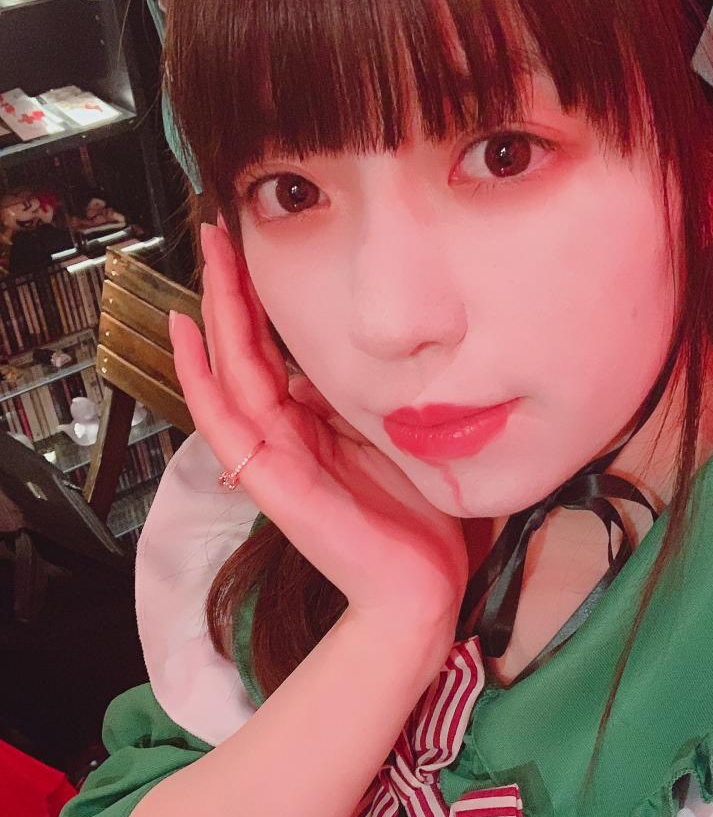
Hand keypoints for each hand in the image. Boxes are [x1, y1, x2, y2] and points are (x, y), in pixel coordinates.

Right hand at [170, 223, 468, 633]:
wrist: (422, 586)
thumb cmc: (414, 519)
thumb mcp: (388, 437)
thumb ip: (357, 402)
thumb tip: (340, 359)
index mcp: (311, 425)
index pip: (271, 350)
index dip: (258, 299)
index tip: (253, 247)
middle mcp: (285, 436)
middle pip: (243, 350)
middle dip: (230, 288)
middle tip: (218, 230)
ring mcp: (272, 458)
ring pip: (229, 373)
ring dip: (213, 313)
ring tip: (204, 259)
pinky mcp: (272, 482)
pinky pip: (224, 422)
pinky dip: (201, 377)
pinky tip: (187, 333)